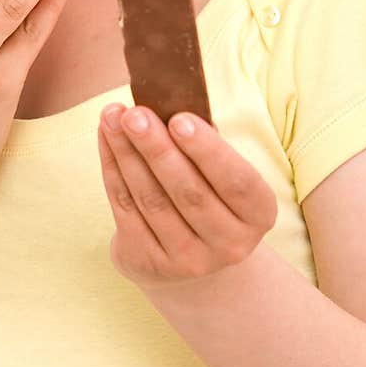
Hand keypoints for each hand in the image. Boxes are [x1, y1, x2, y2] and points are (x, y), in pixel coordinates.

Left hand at [97, 104, 277, 292]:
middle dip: (157, 148)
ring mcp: (188, 261)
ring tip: (113, 117)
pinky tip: (107, 138)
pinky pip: (126, 210)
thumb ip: (204, 143)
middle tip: (134, 114)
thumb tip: (169, 103)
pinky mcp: (149, 263)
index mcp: (258, 215)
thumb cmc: (208, 194)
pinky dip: (113, 169)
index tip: (179, 119)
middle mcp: (230, 245)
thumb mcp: (220, 173)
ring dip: (127, 154)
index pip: (237, 182)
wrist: (190, 258)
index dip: (208, 151)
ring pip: (152, 200)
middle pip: (189, 192)